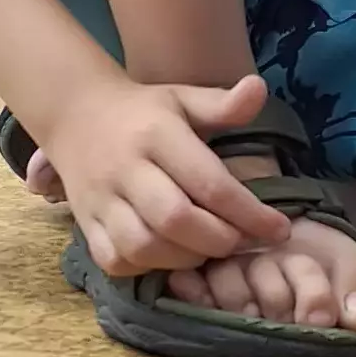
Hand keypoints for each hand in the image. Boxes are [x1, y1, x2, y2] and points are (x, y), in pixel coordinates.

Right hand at [30, 73, 293, 280]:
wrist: (76, 115)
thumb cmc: (144, 112)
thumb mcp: (184, 99)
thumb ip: (223, 104)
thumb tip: (259, 88)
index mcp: (156, 134)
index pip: (209, 182)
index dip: (249, 213)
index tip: (280, 229)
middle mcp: (125, 168)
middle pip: (175, 219)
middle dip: (218, 240)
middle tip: (241, 242)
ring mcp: (100, 200)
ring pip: (142, 246)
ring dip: (184, 259)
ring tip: (207, 250)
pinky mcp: (84, 224)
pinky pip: (114, 261)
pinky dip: (146, 268)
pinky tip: (169, 257)